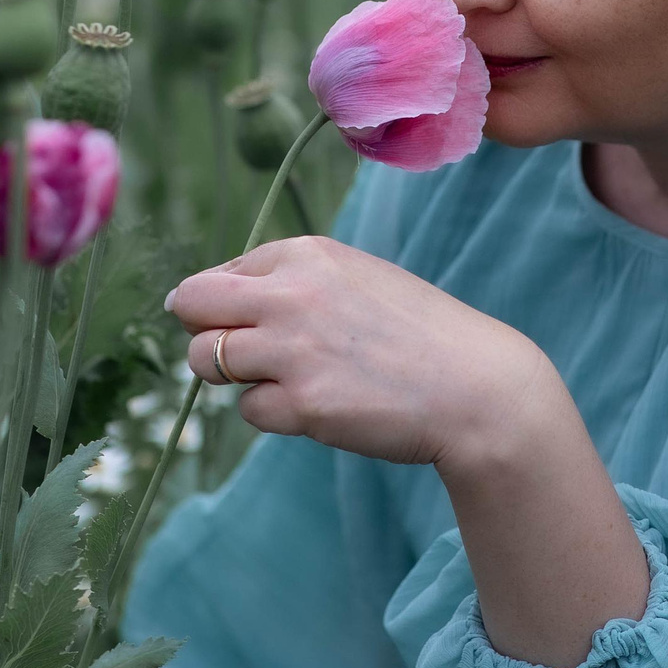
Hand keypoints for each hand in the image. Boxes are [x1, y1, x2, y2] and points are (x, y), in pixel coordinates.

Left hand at [166, 236, 560, 473]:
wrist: (475, 386)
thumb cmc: (418, 334)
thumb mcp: (357, 279)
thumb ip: (293, 282)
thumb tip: (213, 300)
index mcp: (307, 254)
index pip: (219, 273)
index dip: (226, 306)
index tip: (254, 326)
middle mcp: (291, 292)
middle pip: (191, 304)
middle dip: (200, 331)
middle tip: (233, 354)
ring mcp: (291, 348)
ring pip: (203, 358)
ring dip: (231, 376)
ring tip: (284, 382)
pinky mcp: (300, 403)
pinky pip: (249, 409)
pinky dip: (274, 413)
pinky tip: (319, 407)